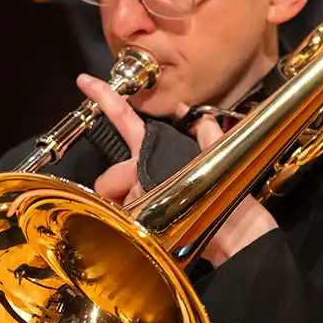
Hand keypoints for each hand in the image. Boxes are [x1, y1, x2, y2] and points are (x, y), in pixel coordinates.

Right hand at [76, 74, 276, 267]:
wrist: (237, 241)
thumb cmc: (229, 200)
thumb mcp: (220, 156)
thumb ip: (205, 131)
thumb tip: (189, 109)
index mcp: (159, 154)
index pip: (128, 122)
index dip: (107, 99)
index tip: (85, 81)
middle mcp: (145, 174)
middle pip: (113, 172)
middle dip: (117, 183)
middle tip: (142, 196)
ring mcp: (140, 200)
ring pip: (116, 197)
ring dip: (130, 205)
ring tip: (155, 216)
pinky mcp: (139, 223)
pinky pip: (121, 217)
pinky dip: (129, 221)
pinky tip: (143, 227)